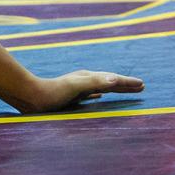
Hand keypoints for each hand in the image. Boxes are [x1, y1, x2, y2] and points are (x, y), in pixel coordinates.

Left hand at [27, 70, 143, 112]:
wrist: (31, 97)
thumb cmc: (54, 93)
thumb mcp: (77, 86)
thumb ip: (95, 82)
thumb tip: (116, 79)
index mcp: (88, 78)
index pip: (113, 80)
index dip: (128, 83)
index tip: (142, 84)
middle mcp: (84, 81)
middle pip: (110, 81)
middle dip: (125, 84)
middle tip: (141, 86)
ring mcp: (78, 88)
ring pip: (102, 87)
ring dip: (115, 88)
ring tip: (125, 89)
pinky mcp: (71, 96)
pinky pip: (91, 94)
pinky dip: (100, 94)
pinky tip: (99, 97)